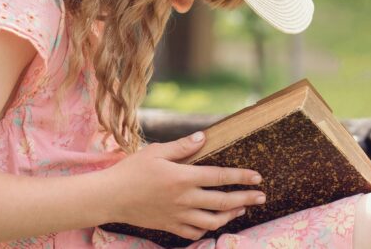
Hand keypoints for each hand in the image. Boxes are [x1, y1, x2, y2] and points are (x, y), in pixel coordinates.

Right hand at [101, 131, 266, 240]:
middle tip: (261, 197)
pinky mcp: (169, 226)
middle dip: (246, 199)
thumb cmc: (131, 171)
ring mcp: (178, 216)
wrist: (110, 197)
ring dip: (230, 216)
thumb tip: (203, 137)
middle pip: (223, 202)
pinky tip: (211, 223)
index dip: (242, 178)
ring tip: (241, 210)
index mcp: (183, 177)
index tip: (258, 178)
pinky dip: (206, 230)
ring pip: (212, 221)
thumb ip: (182, 146)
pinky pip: (194, 233)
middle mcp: (184, 199)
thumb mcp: (155, 152)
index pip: (220, 177)